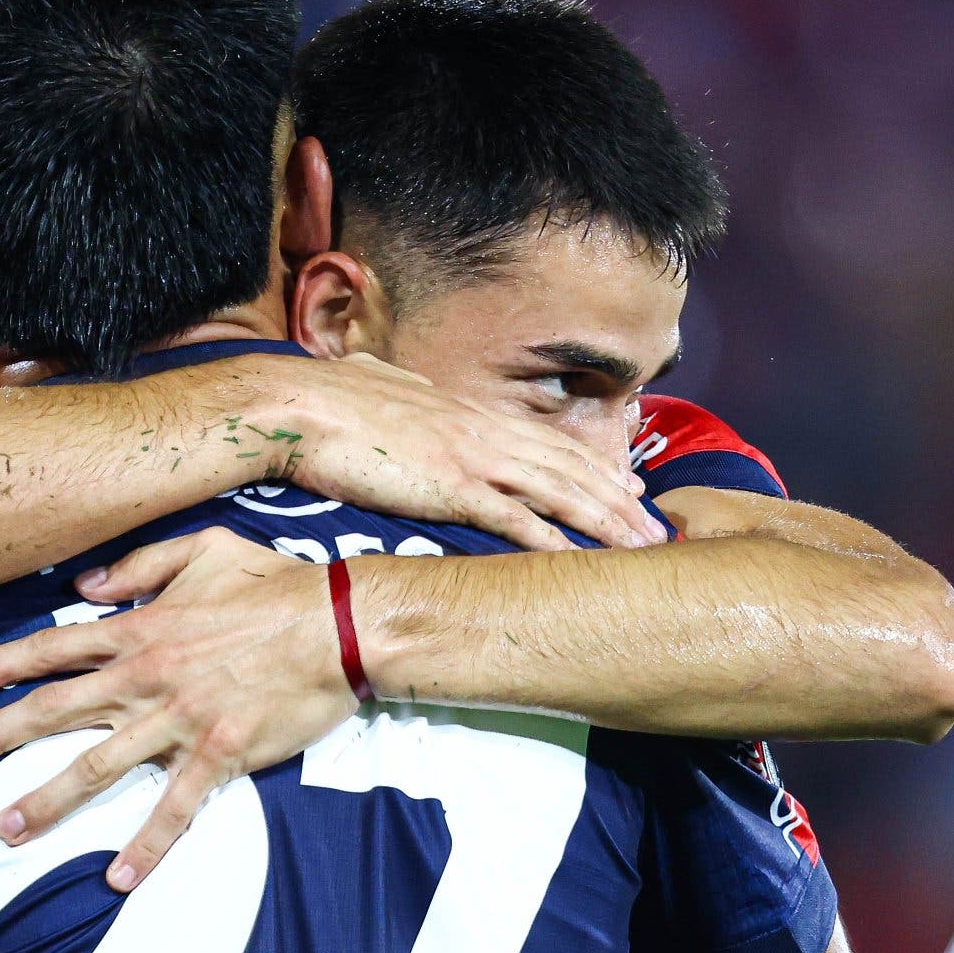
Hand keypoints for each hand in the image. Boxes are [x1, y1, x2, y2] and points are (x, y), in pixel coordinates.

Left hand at [0, 531, 354, 888]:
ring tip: (7, 828)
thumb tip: (83, 585)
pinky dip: (146, 845)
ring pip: (99, 765)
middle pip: (56, 709)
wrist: (341, 625)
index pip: (53, 647)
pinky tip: (118, 877)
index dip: (0, 665)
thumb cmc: (276, 584)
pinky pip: (175, 808)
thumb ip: (139, 564)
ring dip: (48, 800)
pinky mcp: (220, 755)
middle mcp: (147, 677)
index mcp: (141, 629)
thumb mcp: (204, 549)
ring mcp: (180, 720)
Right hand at [253, 354, 667, 554]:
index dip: (594, 467)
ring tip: (642, 549)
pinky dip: (553, 541)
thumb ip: (408, 398)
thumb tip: (408, 393)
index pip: (548, 442)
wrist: (296, 405)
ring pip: (558, 491)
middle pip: (569, 467)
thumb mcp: (382, 391)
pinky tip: (582, 561)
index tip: (628, 487)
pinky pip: (514, 519)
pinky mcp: (450, 487)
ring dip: (605, 522)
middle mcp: (483, 431)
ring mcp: (471, 458)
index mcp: (469, 413)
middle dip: (618, 501)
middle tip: (657, 529)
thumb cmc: (328, 402)